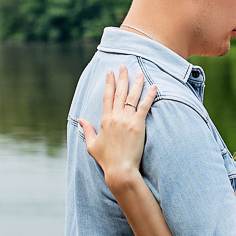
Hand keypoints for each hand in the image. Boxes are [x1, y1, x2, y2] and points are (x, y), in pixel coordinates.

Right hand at [75, 68, 157, 182]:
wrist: (120, 169)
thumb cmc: (106, 160)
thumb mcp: (92, 145)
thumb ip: (87, 130)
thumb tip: (81, 120)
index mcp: (104, 120)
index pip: (107, 96)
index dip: (108, 83)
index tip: (110, 72)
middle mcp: (115, 117)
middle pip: (119, 93)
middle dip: (122, 78)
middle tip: (124, 66)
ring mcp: (127, 120)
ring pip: (132, 97)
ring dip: (137, 83)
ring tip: (140, 72)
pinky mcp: (138, 125)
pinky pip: (145, 106)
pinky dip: (150, 95)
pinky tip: (154, 86)